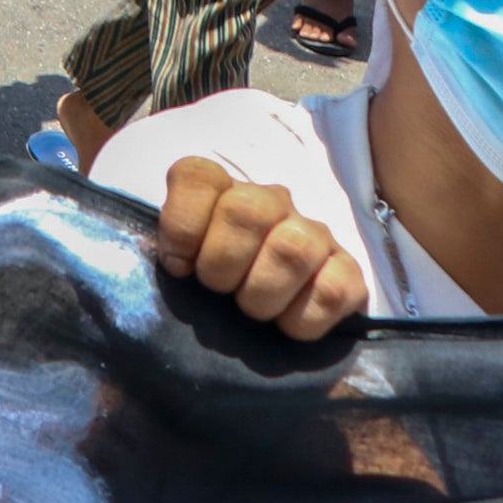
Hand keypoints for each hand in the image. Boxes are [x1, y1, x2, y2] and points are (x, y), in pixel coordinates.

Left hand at [154, 158, 365, 340]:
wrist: (274, 321)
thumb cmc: (214, 287)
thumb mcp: (179, 265)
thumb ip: (162, 257)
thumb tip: (154, 275)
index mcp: (220, 190)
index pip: (195, 176)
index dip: (180, 224)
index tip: (177, 267)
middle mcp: (270, 202)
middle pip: (245, 210)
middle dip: (222, 264)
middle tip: (218, 291)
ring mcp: (314, 234)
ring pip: (292, 247)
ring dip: (262, 293)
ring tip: (251, 310)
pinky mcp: (349, 273)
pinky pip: (332, 289)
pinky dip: (303, 319)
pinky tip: (287, 327)